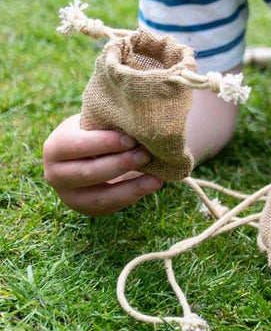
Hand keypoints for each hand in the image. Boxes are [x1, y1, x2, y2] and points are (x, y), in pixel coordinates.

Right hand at [43, 114, 162, 215]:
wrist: (89, 152)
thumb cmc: (96, 130)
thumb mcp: (95, 123)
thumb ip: (108, 123)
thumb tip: (136, 123)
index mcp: (55, 147)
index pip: (77, 145)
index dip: (105, 143)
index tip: (130, 139)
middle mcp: (55, 174)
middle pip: (88, 173)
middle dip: (120, 164)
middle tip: (145, 154)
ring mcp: (69, 196)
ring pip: (100, 197)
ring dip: (131, 187)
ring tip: (156, 177)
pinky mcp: (87, 208)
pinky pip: (111, 206)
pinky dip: (134, 196)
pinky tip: (153, 184)